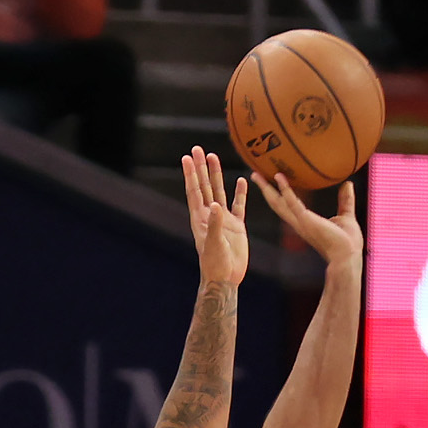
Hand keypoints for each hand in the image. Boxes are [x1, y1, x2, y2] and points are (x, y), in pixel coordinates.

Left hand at [184, 148, 249, 290]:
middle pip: (205, 186)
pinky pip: (238, 206)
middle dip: (201, 168)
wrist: (225, 278)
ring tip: (214, 157)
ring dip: (216, 175)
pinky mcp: (236, 226)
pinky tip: (241, 181)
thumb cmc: (215, 263)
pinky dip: (240, 193)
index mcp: (200, 218)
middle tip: (198, 149)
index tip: (187, 158)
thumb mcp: (214, 243)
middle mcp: (210, 215)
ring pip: (219, 191)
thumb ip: (215, 224)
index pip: (195, 191)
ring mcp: (223, 219)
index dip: (191, 174)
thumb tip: (216, 205)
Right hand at [251, 173, 361, 271]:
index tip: (272, 182)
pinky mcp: (305, 221)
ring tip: (256, 174)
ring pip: (278, 203)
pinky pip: (292, 203)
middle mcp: (299, 222)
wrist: (348, 256)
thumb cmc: (347, 243)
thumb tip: (348, 184)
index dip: (278, 194)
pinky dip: (285, 189)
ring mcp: (300, 222)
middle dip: (265, 190)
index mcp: (306, 222)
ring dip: (267, 188)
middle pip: (277, 204)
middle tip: (255, 175)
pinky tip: (279, 177)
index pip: (287, 206)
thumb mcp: (346, 216)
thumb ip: (345, 201)